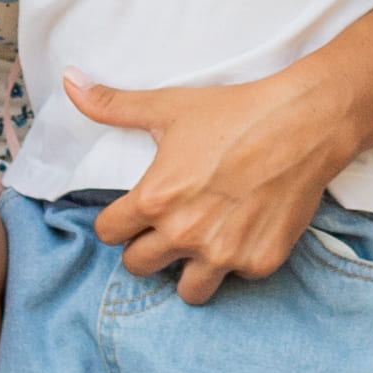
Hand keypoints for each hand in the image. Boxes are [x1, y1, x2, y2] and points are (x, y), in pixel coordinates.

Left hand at [69, 70, 353, 300]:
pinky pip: (236, 279)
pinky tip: (247, 230)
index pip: (108, 235)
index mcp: (154, 200)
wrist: (305, 123)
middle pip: (138, 267)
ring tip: (203, 242)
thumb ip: (113, 105)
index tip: (136, 211)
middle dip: (148, 248)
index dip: (118, 221)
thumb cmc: (234, 113)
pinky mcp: (260, 262)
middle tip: (171, 226)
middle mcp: (184, 235)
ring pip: (186, 291)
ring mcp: (224, 254)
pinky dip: (238, 261)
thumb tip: (68, 81)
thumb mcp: (170, 107)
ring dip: (189, 270)